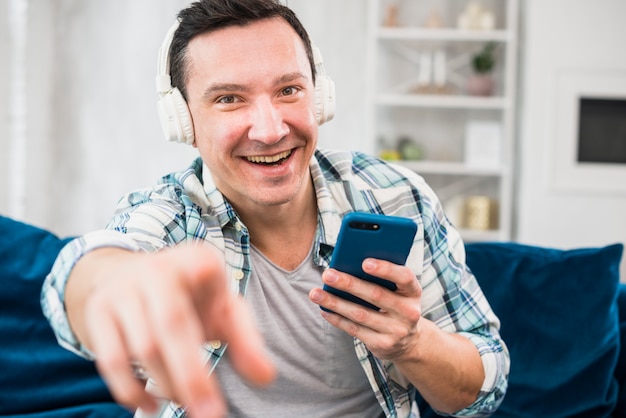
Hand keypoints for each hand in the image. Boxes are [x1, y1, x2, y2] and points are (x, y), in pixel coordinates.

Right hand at [66, 243, 274, 416]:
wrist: (125, 274)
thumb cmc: (187, 296)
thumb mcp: (222, 307)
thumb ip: (246, 339)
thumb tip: (265, 377)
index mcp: (198, 260)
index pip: (221, 307)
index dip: (235, 346)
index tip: (251, 381)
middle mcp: (158, 268)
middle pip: (173, 328)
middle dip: (193, 378)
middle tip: (210, 415)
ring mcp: (122, 288)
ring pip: (143, 348)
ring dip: (166, 385)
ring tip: (185, 403)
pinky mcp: (97, 310)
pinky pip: (111, 359)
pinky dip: (129, 390)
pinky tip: (149, 405)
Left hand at [308, 258, 422, 360]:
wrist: (410, 342)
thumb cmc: (397, 305)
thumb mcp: (399, 291)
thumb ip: (383, 278)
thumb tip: (349, 263)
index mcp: (413, 292)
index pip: (404, 277)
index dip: (385, 269)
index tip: (365, 262)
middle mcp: (408, 312)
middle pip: (376, 295)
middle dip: (349, 284)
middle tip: (327, 274)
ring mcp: (396, 331)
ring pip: (360, 314)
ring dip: (335, 302)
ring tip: (315, 293)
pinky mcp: (382, 344)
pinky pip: (354, 329)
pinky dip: (337, 318)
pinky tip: (324, 309)